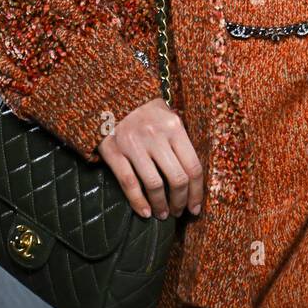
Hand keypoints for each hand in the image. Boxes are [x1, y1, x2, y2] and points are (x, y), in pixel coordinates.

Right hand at [97, 97, 203, 221]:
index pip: (193, 166)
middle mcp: (156, 135)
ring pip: (154, 184)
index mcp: (174, 126)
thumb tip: (193, 173)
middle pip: (177, 178)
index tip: (195, 207)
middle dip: (181, 201)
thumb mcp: (167, 115)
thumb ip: (179, 139)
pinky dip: (138, 201)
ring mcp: (134, 144)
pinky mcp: (114, 151)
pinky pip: (129, 182)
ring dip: (161, 205)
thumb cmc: (144, 109)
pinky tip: (145, 212)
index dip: (197, 191)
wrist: (109, 94)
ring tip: (163, 213)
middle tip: (179, 212)